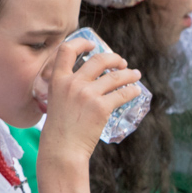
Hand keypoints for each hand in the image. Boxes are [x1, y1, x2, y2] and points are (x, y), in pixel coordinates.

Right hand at [39, 38, 142, 162]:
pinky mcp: (102, 107)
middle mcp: (72, 83)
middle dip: (114, 58)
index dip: (82, 43)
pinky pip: (123, 94)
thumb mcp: (55, 101)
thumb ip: (66, 88)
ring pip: (115, 76)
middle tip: (121, 63)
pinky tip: (136, 92)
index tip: (92, 45)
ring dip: (129, 74)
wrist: (62, 149)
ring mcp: (88, 94)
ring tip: (135, 75)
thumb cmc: (59, 129)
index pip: (66, 50)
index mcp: (57, 80)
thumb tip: (87, 81)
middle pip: (98, 60)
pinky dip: (132, 91)